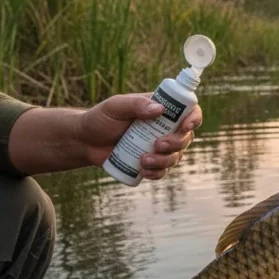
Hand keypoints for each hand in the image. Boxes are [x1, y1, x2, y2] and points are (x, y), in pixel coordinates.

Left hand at [79, 93, 202, 178]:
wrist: (85, 141)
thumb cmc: (100, 118)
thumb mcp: (115, 106)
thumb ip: (136, 104)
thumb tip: (160, 110)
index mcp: (162, 109)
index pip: (189, 111)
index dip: (194, 118)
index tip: (186, 127)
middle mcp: (165, 127)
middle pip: (186, 137)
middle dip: (176, 143)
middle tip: (157, 145)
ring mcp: (160, 146)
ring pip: (177, 156)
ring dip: (165, 161)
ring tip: (143, 161)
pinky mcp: (151, 162)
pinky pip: (164, 170)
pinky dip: (158, 173)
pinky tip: (144, 171)